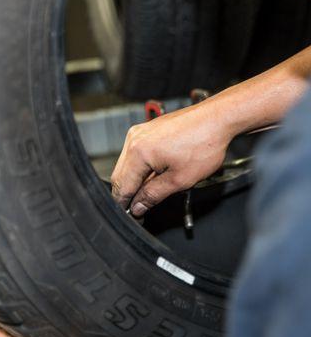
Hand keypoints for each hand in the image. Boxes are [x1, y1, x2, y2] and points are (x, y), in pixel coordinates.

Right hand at [111, 101, 231, 215]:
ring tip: (151, 191)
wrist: (217, 119)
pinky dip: (140, 168)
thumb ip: (153, 195)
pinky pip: (134, 154)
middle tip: (141, 208)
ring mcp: (139, 133)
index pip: (122, 187)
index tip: (134, 217)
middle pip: (119, 176)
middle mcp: (134, 139)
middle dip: (128, 194)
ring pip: (126, 165)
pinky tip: (154, 175)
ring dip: (134, 181)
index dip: (125, 206)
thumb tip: (138, 206)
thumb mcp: (179, 179)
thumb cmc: (204, 144)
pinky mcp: (146, 131)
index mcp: (138, 152)